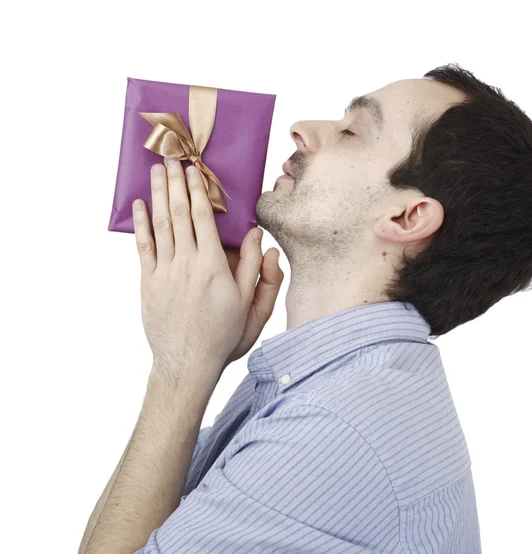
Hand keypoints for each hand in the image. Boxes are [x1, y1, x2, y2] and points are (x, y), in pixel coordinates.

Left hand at [132, 158, 282, 383]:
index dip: (197, 192)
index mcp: (214, 266)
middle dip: (175, 184)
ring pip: (160, 225)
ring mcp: (164, 273)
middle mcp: (186, 263)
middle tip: (171, 159)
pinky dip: (140, 225)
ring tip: (156, 172)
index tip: (194, 171)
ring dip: (157, 196)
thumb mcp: (252, 306)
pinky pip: (143, 248)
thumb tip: (259, 237)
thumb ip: (257, 270)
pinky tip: (139, 207)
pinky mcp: (149, 284)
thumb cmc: (224, 336)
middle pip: (178, 214)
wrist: (188, 364)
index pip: (203, 219)